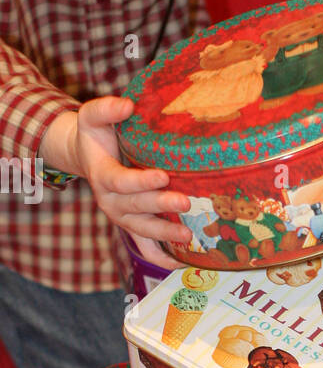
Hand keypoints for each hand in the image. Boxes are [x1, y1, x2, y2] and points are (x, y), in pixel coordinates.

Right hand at [43, 95, 191, 250]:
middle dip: (160, 206)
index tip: (162, 176)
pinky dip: (161, 257)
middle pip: (135, 207)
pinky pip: (144, 247)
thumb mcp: (93, 117)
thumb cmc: (97, 134)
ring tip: (188, 234)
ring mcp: (122, 217)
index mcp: (102, 175)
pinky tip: (182, 262)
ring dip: (164, 234)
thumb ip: (106, 109)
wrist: (89, 155)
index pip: (120, 181)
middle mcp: (110, 201)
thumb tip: (127, 105)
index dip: (140, 181)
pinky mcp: (132, 226)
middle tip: (185, 202)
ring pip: (141, 230)